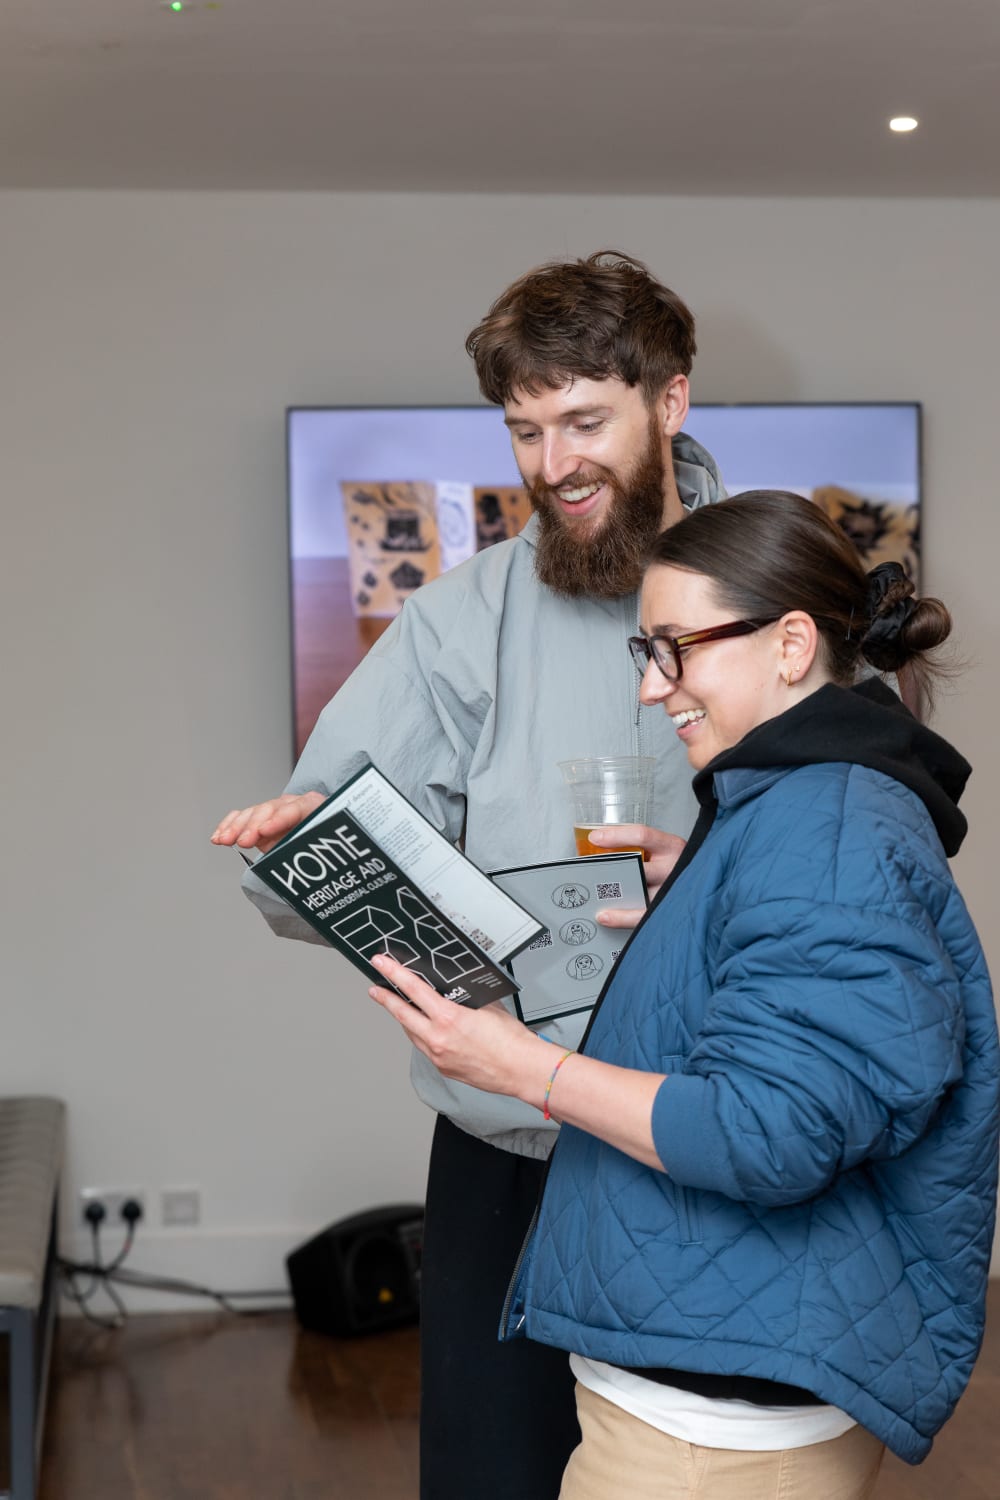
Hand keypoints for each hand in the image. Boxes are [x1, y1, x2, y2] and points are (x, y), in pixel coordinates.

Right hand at [210, 791, 325, 854]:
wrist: (323, 843)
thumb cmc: (325, 845)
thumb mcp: (322, 847)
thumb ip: (310, 849)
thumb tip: (303, 862)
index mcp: (312, 806)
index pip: (295, 808)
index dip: (278, 819)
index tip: (264, 831)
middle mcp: (291, 804)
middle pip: (269, 809)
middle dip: (253, 825)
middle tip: (242, 842)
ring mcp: (273, 811)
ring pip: (252, 813)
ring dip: (236, 827)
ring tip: (223, 840)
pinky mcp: (259, 819)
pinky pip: (242, 817)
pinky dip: (230, 826)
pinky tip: (219, 836)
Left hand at [368, 954, 551, 1101]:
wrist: (521, 1069)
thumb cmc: (511, 1041)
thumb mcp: (487, 1005)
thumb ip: (465, 997)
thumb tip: (453, 992)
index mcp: (448, 1018)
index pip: (413, 989)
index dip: (393, 974)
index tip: (381, 965)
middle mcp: (438, 1038)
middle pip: (402, 1014)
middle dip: (386, 999)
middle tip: (375, 990)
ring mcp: (438, 1056)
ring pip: (412, 1033)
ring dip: (405, 1019)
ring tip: (400, 1008)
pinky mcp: (443, 1068)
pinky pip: (425, 1048)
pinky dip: (422, 1036)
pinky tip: (426, 1030)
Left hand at [589, 824, 686, 928]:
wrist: (710, 885)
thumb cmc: (680, 866)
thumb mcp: (666, 851)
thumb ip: (643, 849)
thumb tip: (603, 849)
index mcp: (672, 847)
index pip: (642, 835)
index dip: (616, 835)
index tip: (595, 838)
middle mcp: (674, 868)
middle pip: (637, 866)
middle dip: (611, 867)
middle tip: (589, 869)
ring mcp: (672, 892)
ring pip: (637, 892)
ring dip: (612, 893)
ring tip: (592, 894)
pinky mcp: (669, 911)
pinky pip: (641, 916)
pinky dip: (620, 917)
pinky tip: (605, 916)